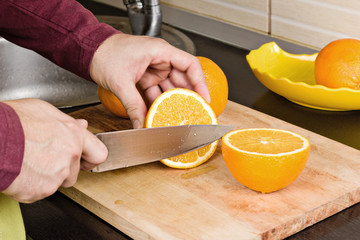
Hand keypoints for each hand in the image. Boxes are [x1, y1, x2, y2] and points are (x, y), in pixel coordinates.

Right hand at [3, 99, 107, 202]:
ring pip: (57, 183)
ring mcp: (57, 175)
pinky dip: (30, 186)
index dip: (91, 159)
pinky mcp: (42, 190)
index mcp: (74, 136)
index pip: (99, 154)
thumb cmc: (12, 122)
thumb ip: (68, 122)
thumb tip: (82, 125)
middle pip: (74, 172)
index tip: (85, 161)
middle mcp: (70, 156)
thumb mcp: (44, 111)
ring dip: (46, 178)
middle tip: (42, 158)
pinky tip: (20, 171)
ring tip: (27, 162)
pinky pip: (39, 192)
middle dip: (62, 168)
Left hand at [90, 33, 209, 127]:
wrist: (89, 51)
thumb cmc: (105, 54)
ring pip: (169, 88)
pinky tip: (159, 115)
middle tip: (193, 113)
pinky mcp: (145, 77)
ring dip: (171, 103)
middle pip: (182, 79)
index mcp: (160, 51)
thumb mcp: (121, 81)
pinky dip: (157, 103)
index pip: (190, 65)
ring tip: (177, 118)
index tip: (204, 99)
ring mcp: (153, 68)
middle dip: (187, 97)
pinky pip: (156, 92)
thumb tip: (140, 124)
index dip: (200, 82)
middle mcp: (160, 59)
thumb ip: (133, 105)